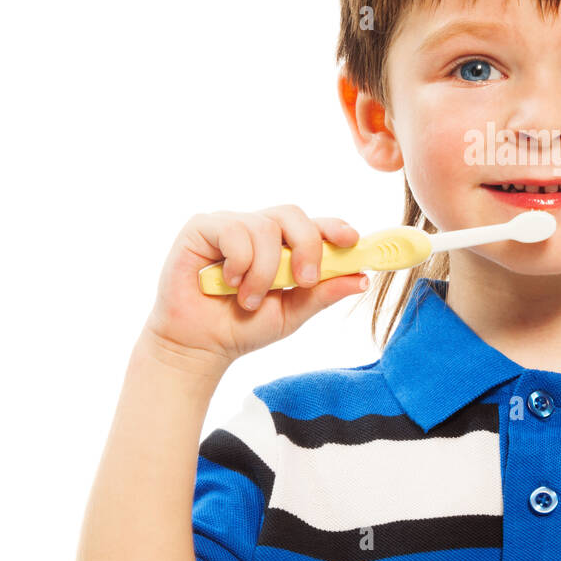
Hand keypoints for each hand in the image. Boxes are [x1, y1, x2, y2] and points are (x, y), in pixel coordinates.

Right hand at [142, 205, 367, 369]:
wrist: (198, 346)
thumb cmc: (243, 327)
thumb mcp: (292, 314)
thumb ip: (323, 294)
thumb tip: (362, 279)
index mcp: (283, 245)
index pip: (314, 224)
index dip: (335, 227)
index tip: (352, 241)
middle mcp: (259, 229)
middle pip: (293, 214)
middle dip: (306, 245)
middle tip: (304, 279)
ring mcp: (230, 225)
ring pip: (264, 227)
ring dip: (264, 270)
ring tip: (249, 299)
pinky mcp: (202, 228)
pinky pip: (233, 230)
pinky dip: (239, 260)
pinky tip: (229, 282)